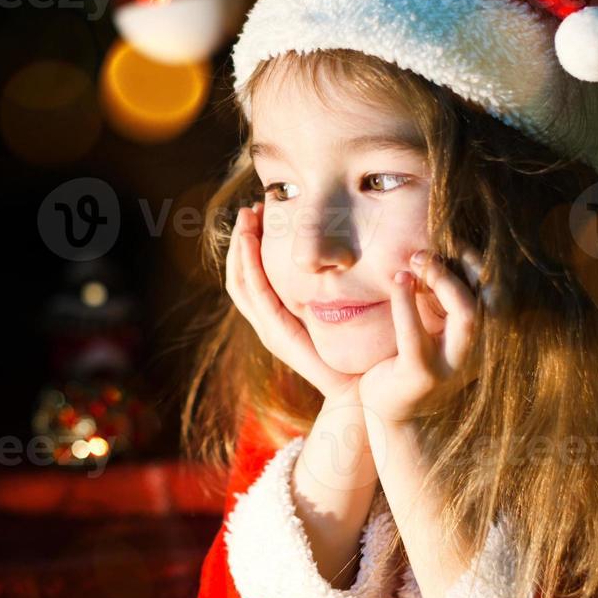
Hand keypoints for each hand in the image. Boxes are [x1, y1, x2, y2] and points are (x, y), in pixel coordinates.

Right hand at [225, 202, 358, 401]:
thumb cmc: (354, 351)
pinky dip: (250, 266)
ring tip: (247, 218)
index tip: (258, 213)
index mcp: (277, 316)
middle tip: (249, 208)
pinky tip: (251, 242)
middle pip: (239, 274)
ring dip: (241, 247)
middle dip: (241, 239)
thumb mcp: (338, 310)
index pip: (251, 274)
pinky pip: (256, 294)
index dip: (249, 244)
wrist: (357, 388)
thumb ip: (331, 288)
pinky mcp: (277, 334)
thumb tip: (340, 253)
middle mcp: (267, 322)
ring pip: (241, 281)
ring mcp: (269, 329)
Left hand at [359, 247, 485, 425]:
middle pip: (493, 300)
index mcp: (483, 339)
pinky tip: (399, 282)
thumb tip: (434, 253)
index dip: (479, 264)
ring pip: (468, 316)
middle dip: (469, 267)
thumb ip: (441, 301)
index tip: (452, 243)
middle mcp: (477, 352)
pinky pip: (417, 335)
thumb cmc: (411, 361)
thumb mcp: (433, 328)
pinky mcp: (422, 375)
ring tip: (416, 262)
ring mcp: (452, 366)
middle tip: (428, 251)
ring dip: (444, 282)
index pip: (497, 294)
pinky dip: (406, 304)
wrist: (391, 412)